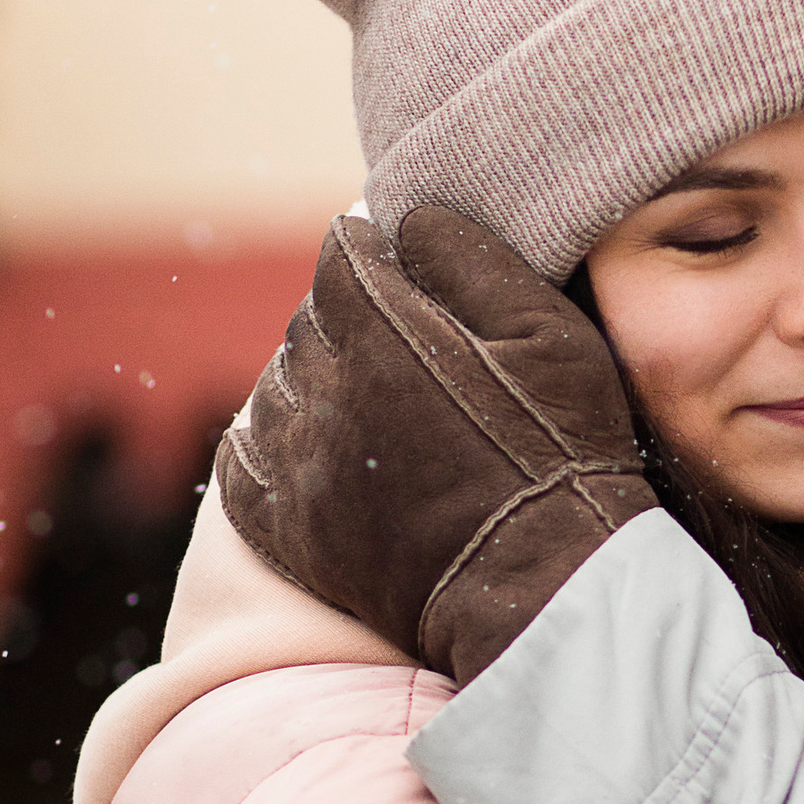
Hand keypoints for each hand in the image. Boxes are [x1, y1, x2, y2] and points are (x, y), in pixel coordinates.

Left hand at [218, 207, 656, 681]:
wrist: (542, 585)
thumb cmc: (561, 455)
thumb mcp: (551, 336)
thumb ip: (474, 260)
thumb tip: (410, 219)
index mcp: (386, 336)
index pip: (340, 256)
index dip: (368, 249)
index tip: (391, 258)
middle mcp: (327, 394)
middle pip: (307, 322)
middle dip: (344, 316)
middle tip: (393, 334)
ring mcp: (302, 467)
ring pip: (273, 389)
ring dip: (308, 379)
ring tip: (358, 390)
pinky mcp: (293, 531)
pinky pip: (242, 468)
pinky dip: (259, 445)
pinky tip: (294, 442)